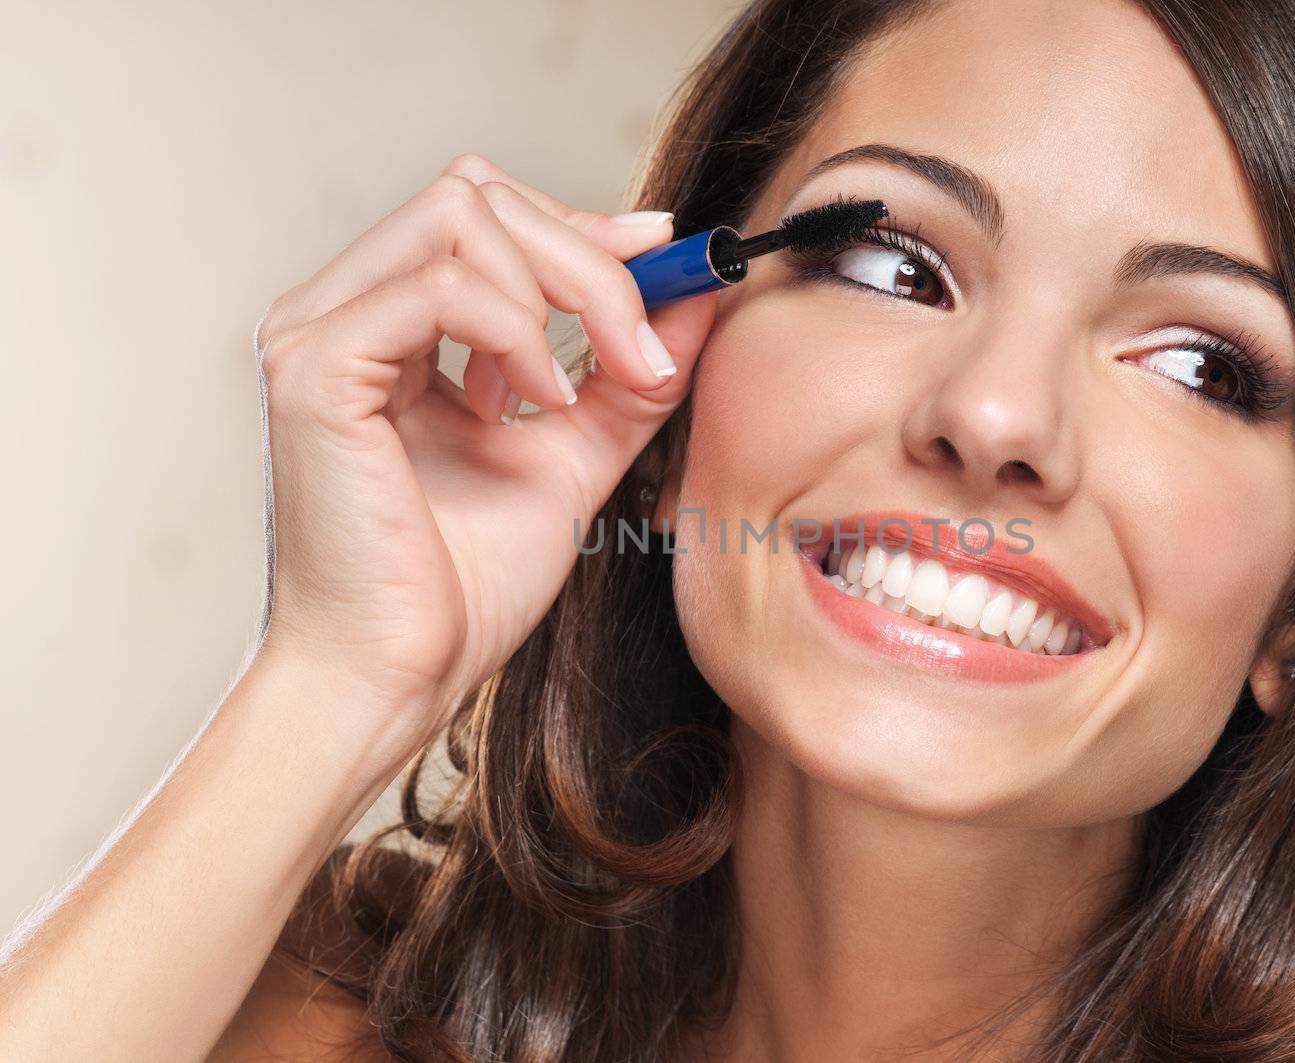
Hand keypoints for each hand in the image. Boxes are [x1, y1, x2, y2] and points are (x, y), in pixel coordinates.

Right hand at [250, 153, 714, 757]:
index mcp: (389, 323)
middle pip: (477, 194)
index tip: (667, 261)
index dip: (584, 228)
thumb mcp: (573, 455)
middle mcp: (343, 309)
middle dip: (588, 259)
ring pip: (460, 214)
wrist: (399, 677)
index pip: (486, 213)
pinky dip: (515, 331)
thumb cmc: (464, 583)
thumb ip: (628, 375)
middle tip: (643, 348)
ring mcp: (317, 330)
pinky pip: (438, 286)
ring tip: (581, 393)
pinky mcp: (315, 368)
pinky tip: (538, 402)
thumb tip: (699, 296)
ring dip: (560, 292)